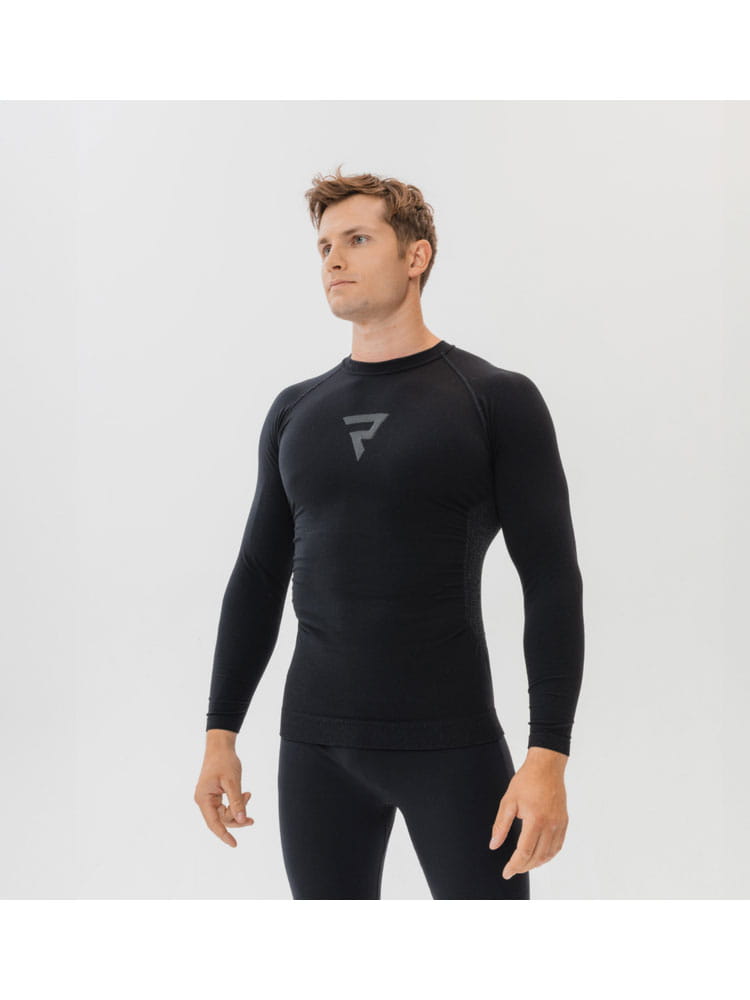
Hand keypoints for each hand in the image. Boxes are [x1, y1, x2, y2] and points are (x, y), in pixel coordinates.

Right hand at [194, 746, 253, 847]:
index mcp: (203, 798)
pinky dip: (236, 803)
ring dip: (238, 809)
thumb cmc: (224, 761)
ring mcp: (209, 798)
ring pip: (225, 813)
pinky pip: (226, 805)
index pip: (214, 823)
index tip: (235, 844)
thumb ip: (237, 801)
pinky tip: (246, 794)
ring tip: (249, 795)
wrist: (220, 746)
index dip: (224, 835)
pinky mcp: (214, 794)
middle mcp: (204, 800)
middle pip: (221, 819)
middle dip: (237, 818)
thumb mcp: (232, 781)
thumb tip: (242, 820)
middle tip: (252, 819)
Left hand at [488, 750, 568, 878]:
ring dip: (536, 863)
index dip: (514, 865)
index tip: (506, 873)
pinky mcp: (564, 822)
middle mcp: (550, 825)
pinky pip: (558, 845)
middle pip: (537, 856)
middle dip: (523, 867)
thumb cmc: (526, 781)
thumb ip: (500, 825)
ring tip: (523, 865)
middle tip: (512, 869)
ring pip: (549, 854)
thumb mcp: (508, 801)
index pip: (524, 852)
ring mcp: (559, 824)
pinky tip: (539, 856)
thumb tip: (494, 845)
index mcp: (535, 820)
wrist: (546, 767)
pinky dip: (548, 855)